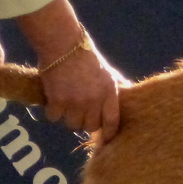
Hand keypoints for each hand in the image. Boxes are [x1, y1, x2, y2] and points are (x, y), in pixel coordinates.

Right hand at [17, 0, 124, 137]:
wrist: (63, 44)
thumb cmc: (86, 56)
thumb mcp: (108, 71)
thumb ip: (117, 84)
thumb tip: (129, 91)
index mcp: (109, 93)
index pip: (112, 122)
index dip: (109, 133)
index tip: (106, 139)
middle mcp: (94, 100)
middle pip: (90, 127)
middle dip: (85, 123)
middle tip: (80, 114)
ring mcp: (75, 102)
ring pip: (72, 124)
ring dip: (68, 118)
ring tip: (66, 106)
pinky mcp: (57, 100)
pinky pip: (54, 117)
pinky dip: (52, 112)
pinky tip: (53, 102)